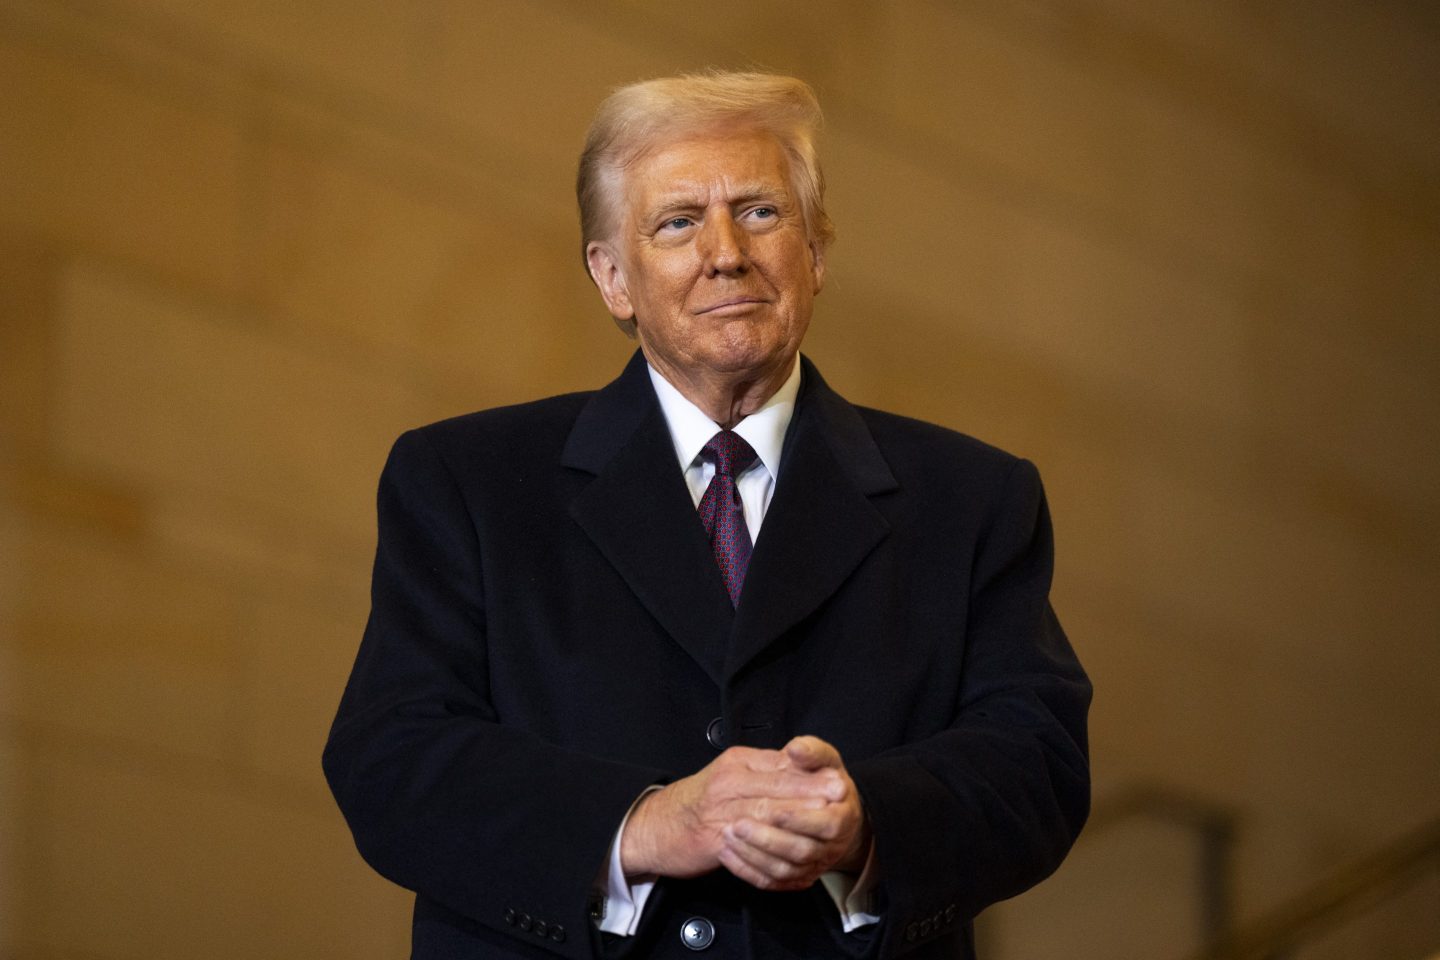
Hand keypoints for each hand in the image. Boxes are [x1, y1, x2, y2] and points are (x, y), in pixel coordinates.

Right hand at [620, 744, 838, 879]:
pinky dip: (770, 860)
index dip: (809, 774)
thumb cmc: (699, 800)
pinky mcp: (710, 841)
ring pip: (762, 817)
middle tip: (839, 799)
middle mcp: (727, 785)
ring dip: (794, 823)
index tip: (837, 780)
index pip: (778, 766)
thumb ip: (764, 768)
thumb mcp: (731, 771)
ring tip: (820, 826)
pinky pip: (745, 851)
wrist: (657, 824)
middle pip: (774, 789)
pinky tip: (789, 864)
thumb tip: (800, 764)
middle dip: (809, 795)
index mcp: (736, 765)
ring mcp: (718, 813)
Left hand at [716, 736, 870, 890]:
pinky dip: (747, 870)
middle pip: (801, 850)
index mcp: (844, 816)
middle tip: (736, 823)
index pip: (826, 824)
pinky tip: (726, 852)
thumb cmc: (824, 781)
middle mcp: (832, 847)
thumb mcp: (825, 759)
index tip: (769, 806)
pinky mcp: (795, 879)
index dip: (797, 817)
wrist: (830, 811)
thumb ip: (812, 751)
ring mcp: (813, 866)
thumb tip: (796, 749)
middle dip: (767, 838)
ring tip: (726, 834)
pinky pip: (770, 882)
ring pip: (783, 870)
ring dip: (753, 854)